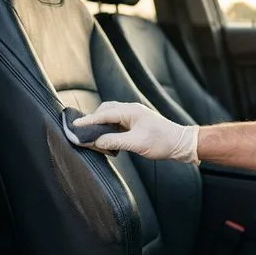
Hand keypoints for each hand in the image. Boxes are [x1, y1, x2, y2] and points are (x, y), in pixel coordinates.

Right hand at [73, 101, 199, 162]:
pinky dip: (109, 129)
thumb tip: (96, 142)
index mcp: (130, 111)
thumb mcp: (136, 143)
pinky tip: (107, 139)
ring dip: (101, 125)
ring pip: (111, 117)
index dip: (88, 120)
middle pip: (105, 111)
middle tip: (83, 132)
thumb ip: (114, 141)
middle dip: (93, 120)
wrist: (181, 144)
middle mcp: (131, 110)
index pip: (104, 114)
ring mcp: (134, 116)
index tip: (74, 125)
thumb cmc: (162, 142)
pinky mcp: (136, 124)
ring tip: (93, 137)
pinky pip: (117, 123)